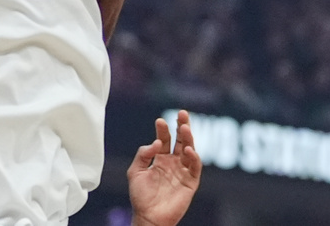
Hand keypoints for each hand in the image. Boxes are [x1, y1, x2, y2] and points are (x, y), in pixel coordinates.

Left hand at [128, 111, 201, 225]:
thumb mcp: (135, 171)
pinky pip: (195, 168)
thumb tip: (156, 143)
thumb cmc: (140, 196)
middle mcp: (173, 163)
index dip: (163, 130)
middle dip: (182, 126)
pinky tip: (189, 150)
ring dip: (189, 139)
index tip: (160, 121)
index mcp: (160, 159)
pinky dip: (194, 158)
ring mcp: (182, 172)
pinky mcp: (190, 182)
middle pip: (180, 141)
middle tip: (182, 113)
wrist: (148, 216)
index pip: (165, 139)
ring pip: (189, 151)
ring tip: (185, 127)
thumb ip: (143, 154)